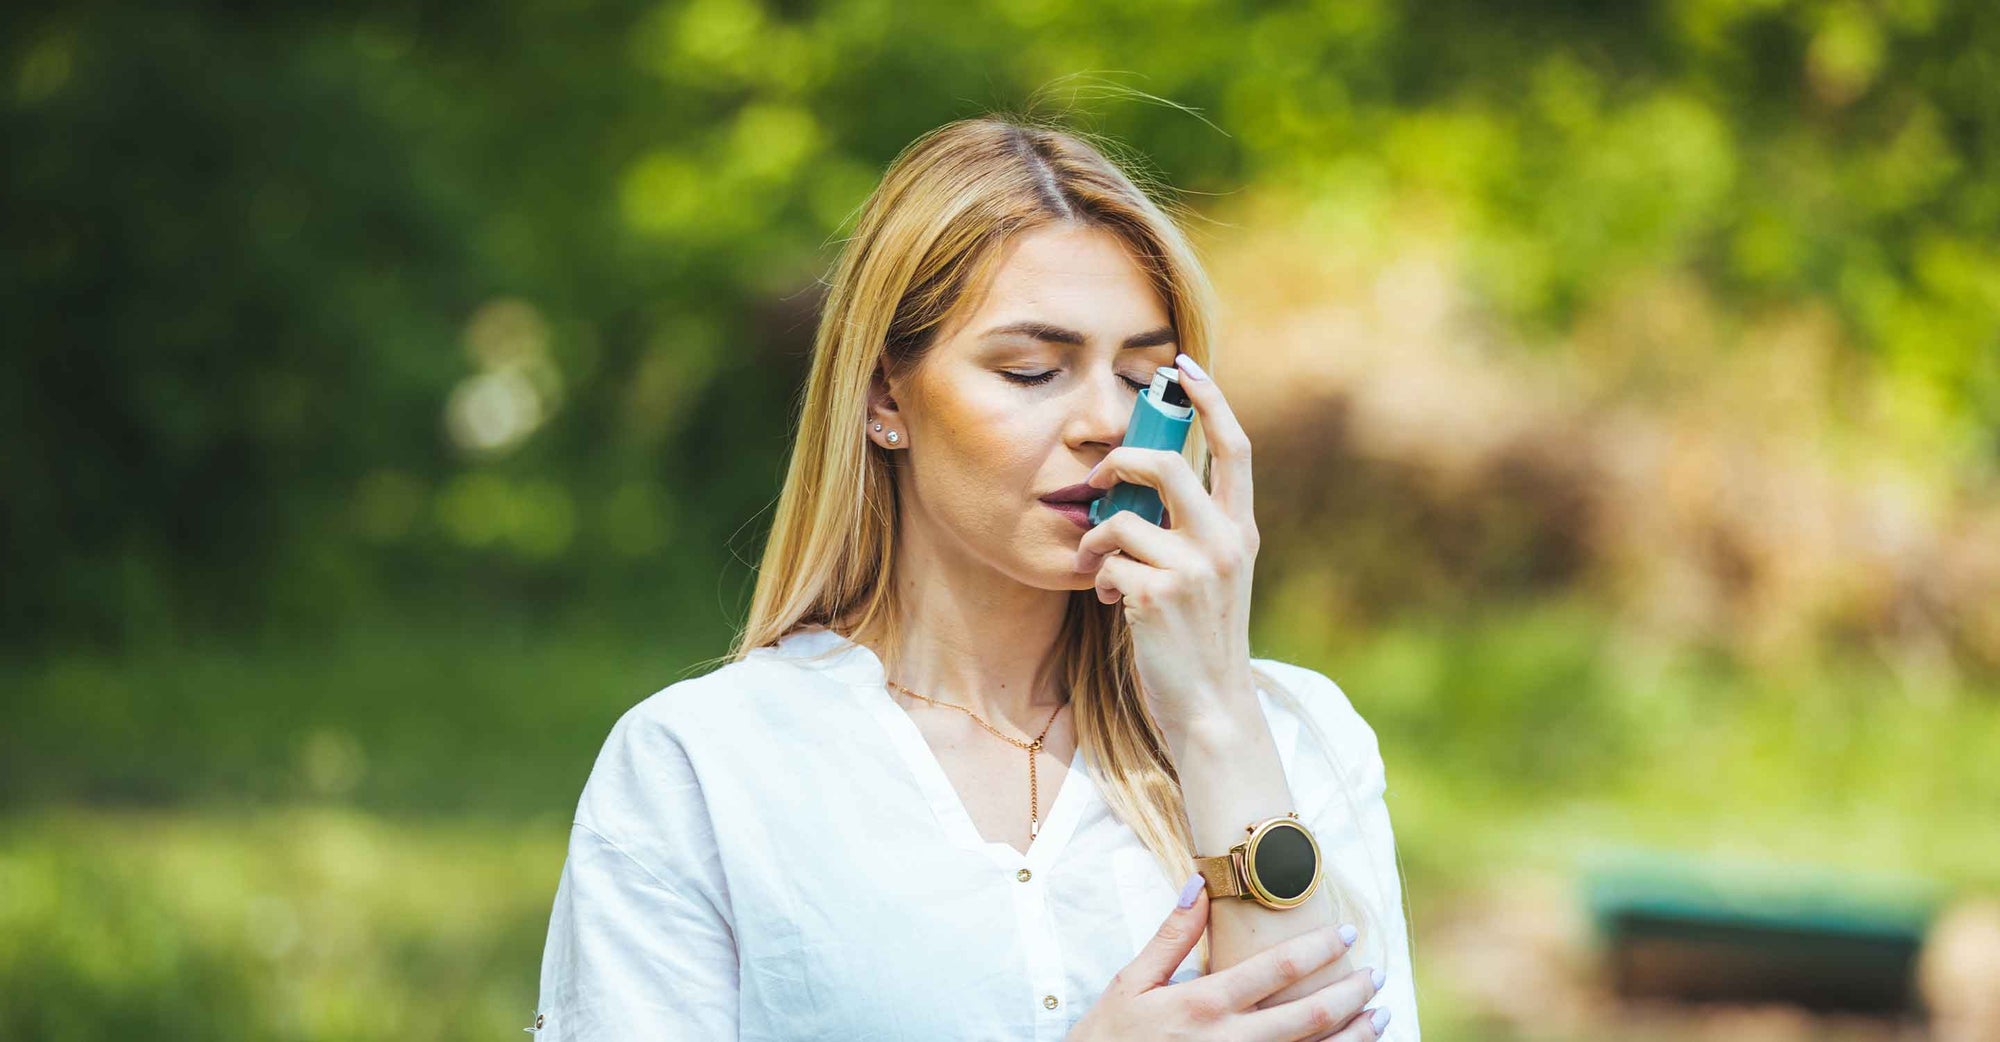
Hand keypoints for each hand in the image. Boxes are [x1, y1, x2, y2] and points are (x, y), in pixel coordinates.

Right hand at [1066, 885, 1389, 1041]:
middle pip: (1308, 1017)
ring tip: (1380, 1015)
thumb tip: (1200, 880)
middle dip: (1350, 994)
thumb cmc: (1108, 1037)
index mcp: (1202, 1003)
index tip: (1348, 935)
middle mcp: (1227, 1041)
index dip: (1319, 949)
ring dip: (1354, 1036)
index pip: (1276, 970)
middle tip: (1376, 975)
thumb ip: (1171, 935)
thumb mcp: (1129, 982)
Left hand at [1074, 353, 1260, 741]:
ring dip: (1097, 539)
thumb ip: (1189, 528)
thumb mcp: (1210, 574)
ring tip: (1098, 564)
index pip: (1234, 446)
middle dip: (1120, 460)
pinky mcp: (1158, 596)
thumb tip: (1138, 485)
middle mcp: (1225, 541)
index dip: (1210, 398)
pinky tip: (1114, 604)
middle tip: (1098, 478)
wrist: (1209, 706)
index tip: (1185, 365)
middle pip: (1167, 463)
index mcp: (1240, 529)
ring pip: (1123, 517)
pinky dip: (1101, 579)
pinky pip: (1108, 562)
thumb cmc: (1198, 637)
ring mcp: (1194, 569)